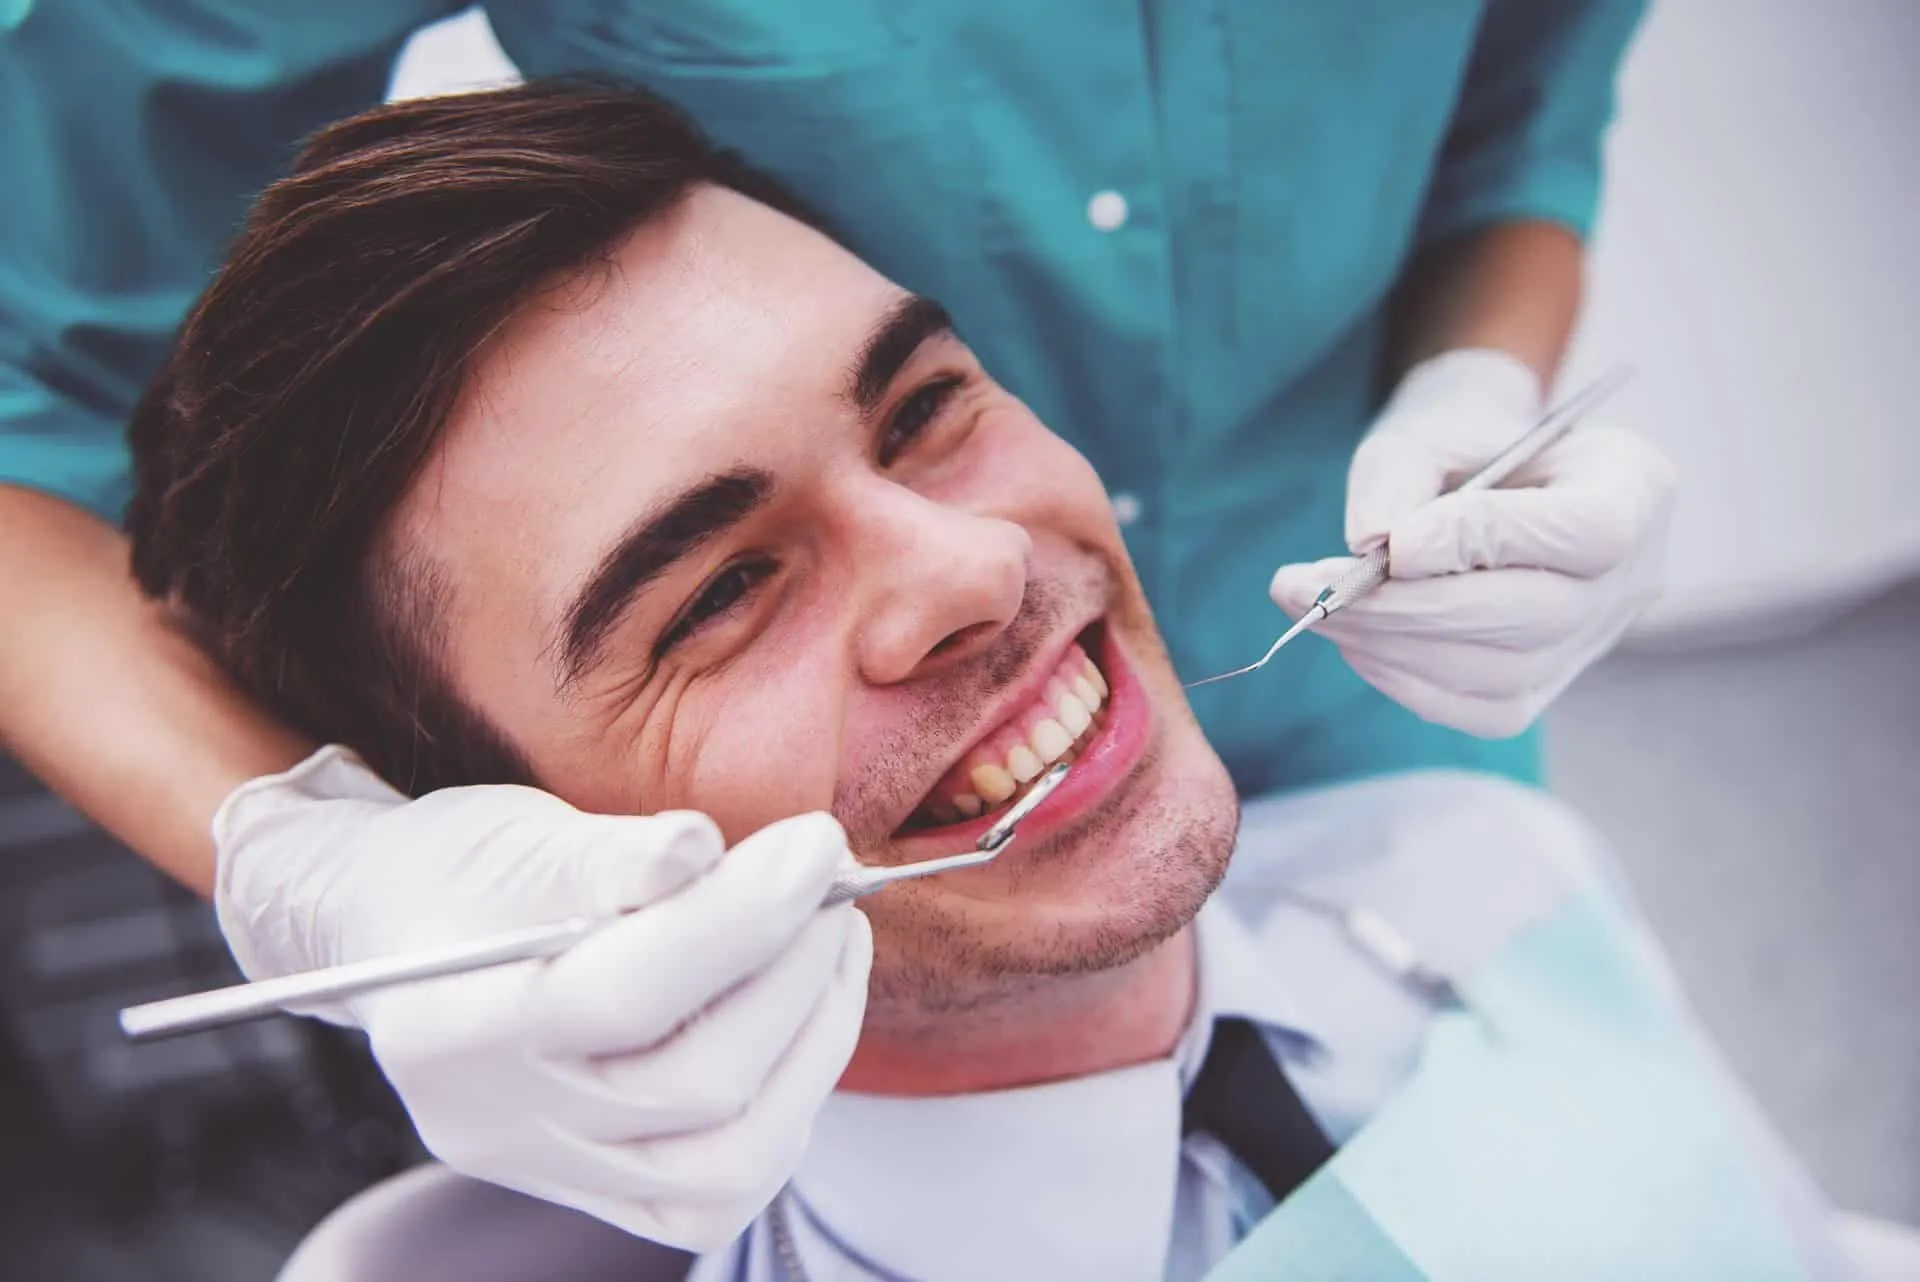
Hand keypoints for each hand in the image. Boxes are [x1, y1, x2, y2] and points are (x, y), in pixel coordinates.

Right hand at [213, 746, 870, 1250]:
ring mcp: (550, 1170)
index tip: (817, 843)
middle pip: (694, 1086)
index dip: (742, 919)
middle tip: (831, 882)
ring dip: (814, 1043)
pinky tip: (799, 1018)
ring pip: (727, 1162)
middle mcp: (496, 1123)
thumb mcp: (515, 834)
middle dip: (797, 973)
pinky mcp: (599, 1190)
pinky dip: (787, 1105)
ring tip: (831, 945)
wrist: (400, 928)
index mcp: (455, 1024)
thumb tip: (703, 849)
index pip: (624, 994)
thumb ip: (612, 855)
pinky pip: (719, 1191)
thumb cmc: (461, 869)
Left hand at [1269, 349, 1675, 737]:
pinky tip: (1353, 638)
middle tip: (1315, 590)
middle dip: (1413, 609)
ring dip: (1394, 647)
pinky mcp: (1543, 689)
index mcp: (1632, 487)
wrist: (1480, 479)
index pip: (1586, 533)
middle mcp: (1631, 577)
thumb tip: (1373, 546)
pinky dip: (1404, 679)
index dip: (1488, 543)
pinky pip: (1477, 709)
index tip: (1394, 542)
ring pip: (1503, 675)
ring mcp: (1593, 642)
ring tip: (1315, 607)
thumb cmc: (1459, 446)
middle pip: (1539, 616)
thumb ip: (1398, 476)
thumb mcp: (1426, 430)